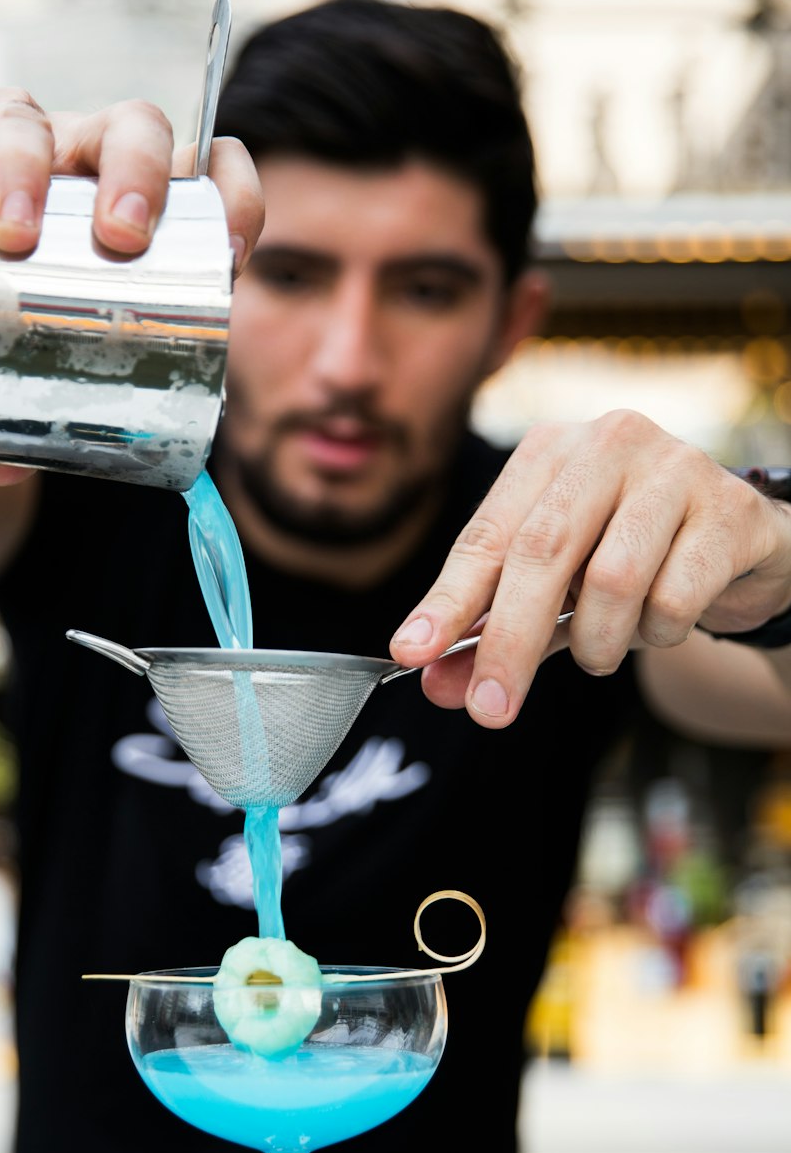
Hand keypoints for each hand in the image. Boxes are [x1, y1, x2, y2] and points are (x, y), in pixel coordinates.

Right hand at [0, 83, 264, 486]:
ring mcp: (10, 130)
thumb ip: (31, 407)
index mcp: (136, 203)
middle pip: (134, 130)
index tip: (232, 251)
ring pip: (32, 123)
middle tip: (121, 238)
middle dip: (138, 176)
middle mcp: (82, 154)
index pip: (209, 176)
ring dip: (26, 171)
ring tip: (10, 235)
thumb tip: (2, 467)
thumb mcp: (36, 352)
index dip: (234, 198)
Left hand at [389, 409, 790, 727]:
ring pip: (611, 579)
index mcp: (550, 452)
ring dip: (597, 642)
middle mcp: (608, 443)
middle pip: (541, 551)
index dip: (447, 600)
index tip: (411, 652)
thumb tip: (435, 684)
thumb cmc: (635, 560)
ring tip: (602, 651)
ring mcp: (674, 468)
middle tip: (490, 709)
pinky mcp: (729, 509)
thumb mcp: (556, 597)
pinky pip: (674, 597)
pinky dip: (657, 633)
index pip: (485, 535)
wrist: (742, 547)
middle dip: (509, 642)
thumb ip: (495, 635)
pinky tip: (661, 623)